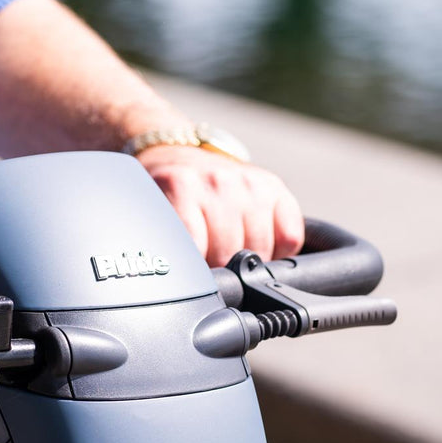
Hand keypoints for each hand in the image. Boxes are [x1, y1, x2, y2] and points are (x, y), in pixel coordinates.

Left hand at [136, 145, 303, 266]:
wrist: (180, 155)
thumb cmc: (165, 193)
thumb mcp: (151, 213)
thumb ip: (161, 243)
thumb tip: (173, 287)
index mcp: (180, 186)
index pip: (196, 250)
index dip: (195, 275)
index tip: (191, 280)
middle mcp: (217, 182)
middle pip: (229, 255)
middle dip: (218, 268)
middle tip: (205, 262)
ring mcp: (248, 183)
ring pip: (260, 250)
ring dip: (247, 262)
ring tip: (227, 252)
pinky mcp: (273, 186)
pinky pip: (289, 237)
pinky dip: (278, 251)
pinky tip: (256, 244)